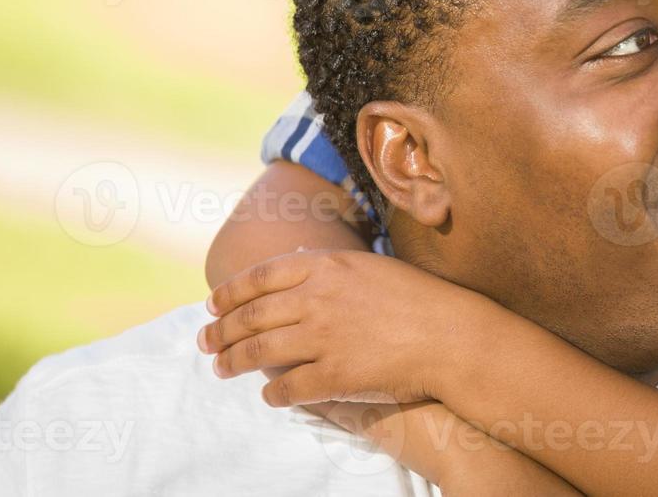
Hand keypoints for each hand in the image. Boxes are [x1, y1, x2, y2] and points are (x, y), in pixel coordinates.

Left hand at [198, 249, 466, 406]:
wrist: (452, 335)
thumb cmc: (418, 298)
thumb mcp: (371, 266)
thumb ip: (331, 268)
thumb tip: (297, 263)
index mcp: (326, 266)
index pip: (259, 277)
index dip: (230, 292)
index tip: (213, 305)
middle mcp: (317, 299)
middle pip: (251, 315)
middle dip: (220, 330)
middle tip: (205, 341)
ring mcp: (323, 338)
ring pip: (259, 351)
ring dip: (233, 362)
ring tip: (221, 369)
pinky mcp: (333, 375)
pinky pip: (288, 387)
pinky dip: (271, 392)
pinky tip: (268, 394)